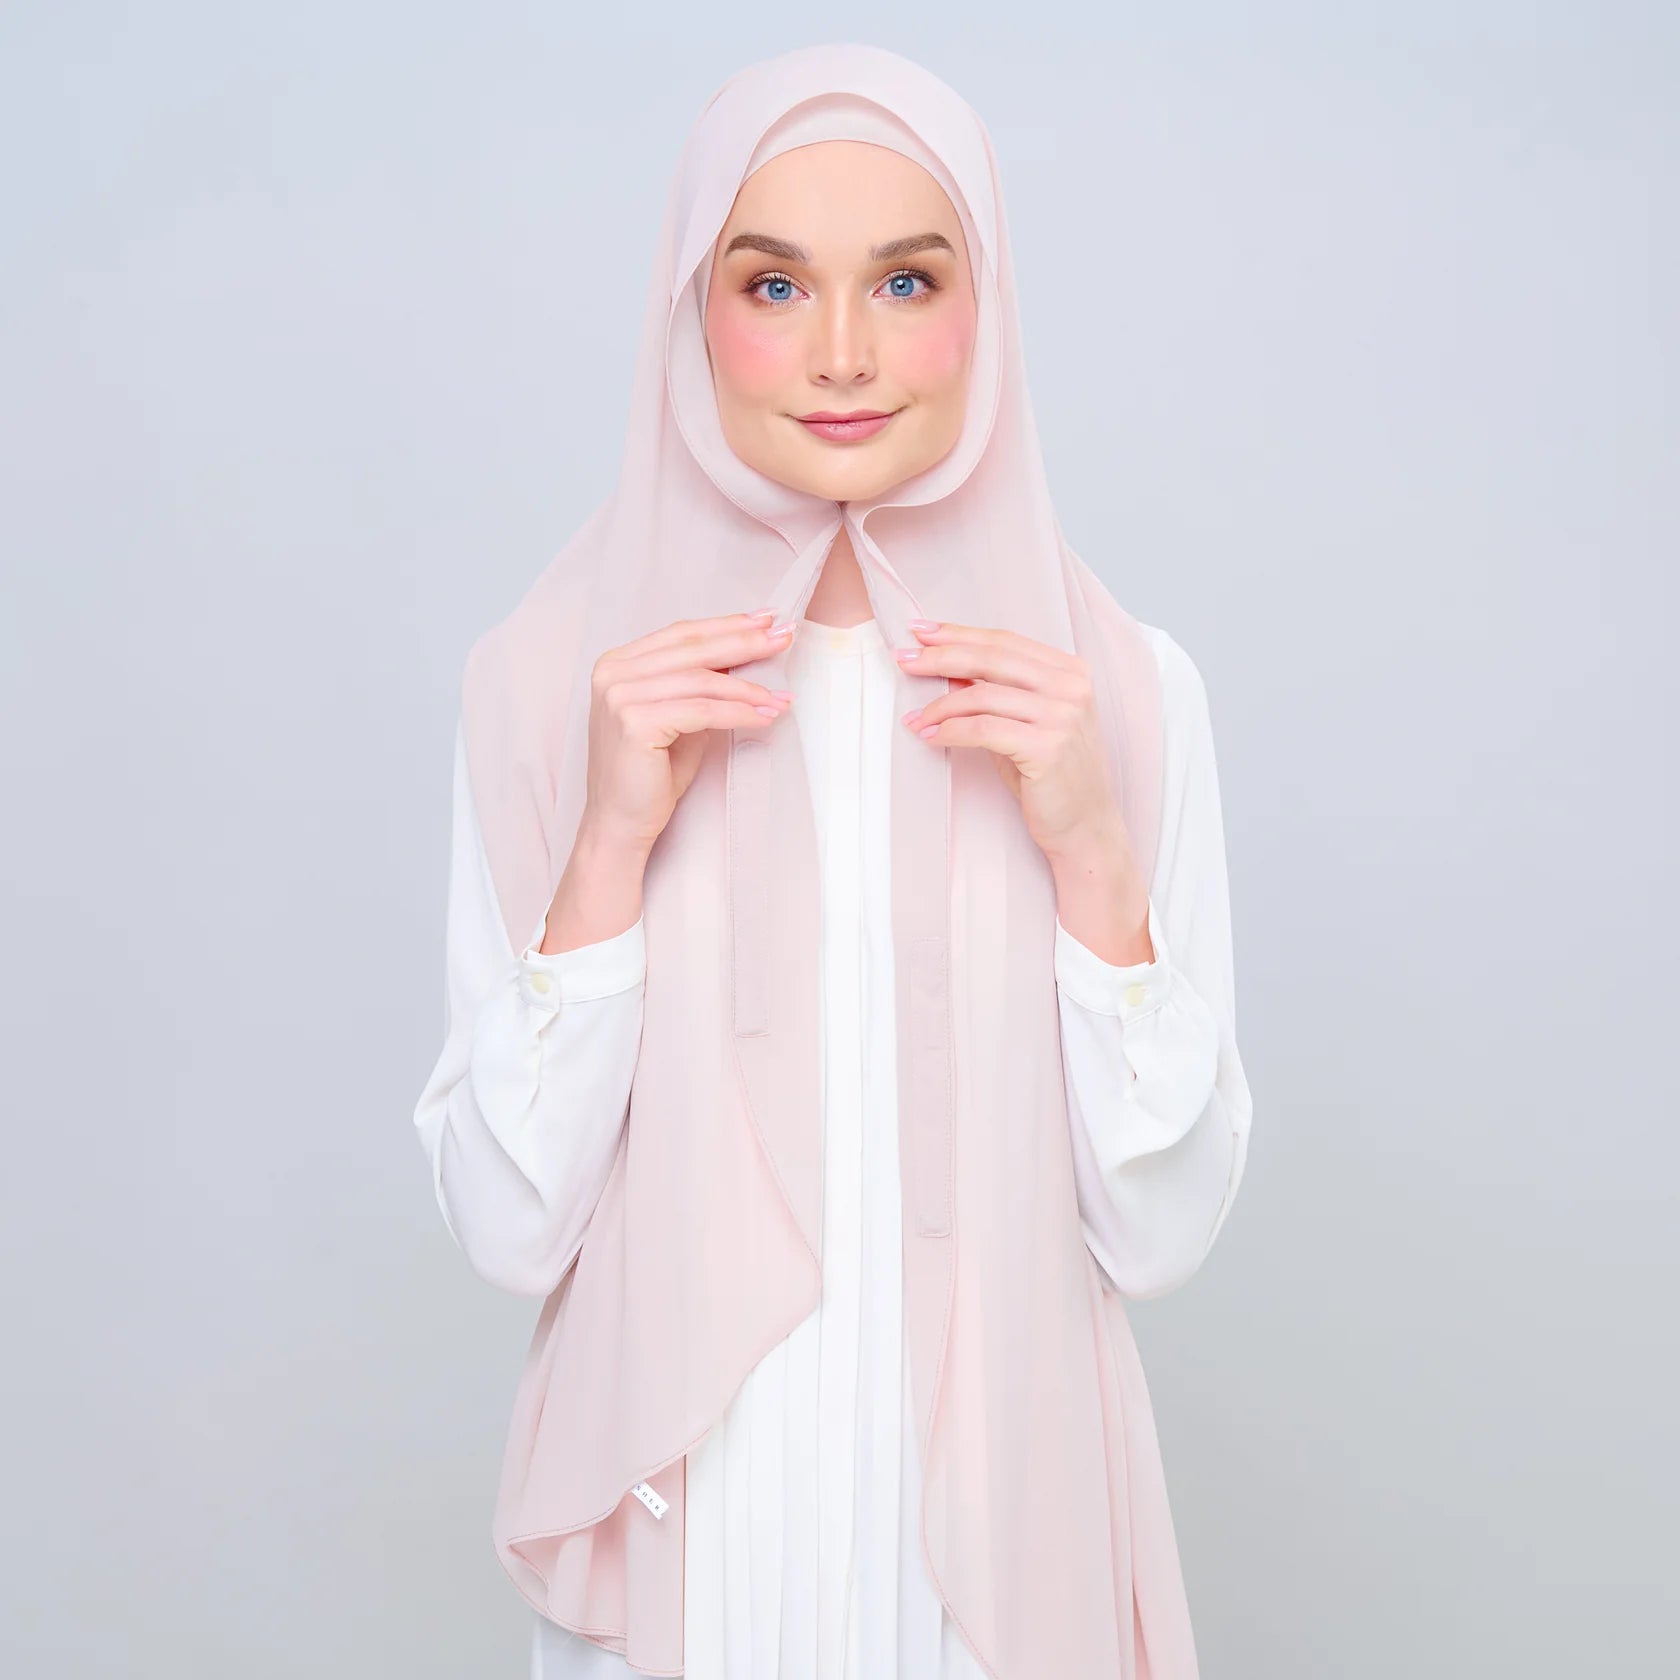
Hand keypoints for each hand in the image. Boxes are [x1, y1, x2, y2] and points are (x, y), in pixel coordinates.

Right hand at [578, 609, 796, 856]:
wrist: (620, 824)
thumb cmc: (650, 775)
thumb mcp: (678, 717)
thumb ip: (699, 685)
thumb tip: (747, 656)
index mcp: (617, 664)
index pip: (680, 634)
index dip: (725, 624)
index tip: (766, 619)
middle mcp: (613, 673)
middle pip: (692, 647)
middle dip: (744, 641)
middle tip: (784, 637)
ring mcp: (619, 696)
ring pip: (701, 679)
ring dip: (748, 687)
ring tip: (781, 696)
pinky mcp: (635, 723)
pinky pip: (701, 710)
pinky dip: (738, 712)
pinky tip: (764, 716)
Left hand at [894, 619, 1134, 871]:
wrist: (1086, 826)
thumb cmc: (1051, 775)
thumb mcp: (1025, 723)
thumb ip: (996, 692)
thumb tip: (946, 669)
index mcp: (1070, 671)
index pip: (1005, 641)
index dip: (959, 633)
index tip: (921, 631)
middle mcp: (1070, 687)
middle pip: (991, 658)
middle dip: (941, 656)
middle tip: (904, 658)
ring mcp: (1062, 716)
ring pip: (982, 695)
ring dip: (939, 706)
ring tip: (915, 719)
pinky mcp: (1047, 748)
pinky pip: (983, 729)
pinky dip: (951, 731)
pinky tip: (931, 738)